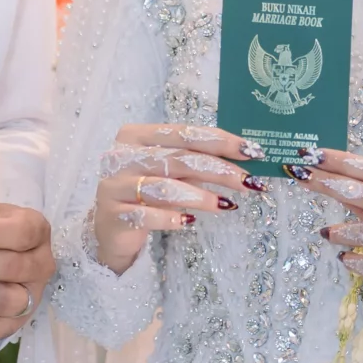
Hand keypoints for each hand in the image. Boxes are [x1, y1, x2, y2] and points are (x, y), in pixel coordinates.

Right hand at [92, 123, 266, 276]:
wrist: (111, 229)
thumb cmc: (147, 194)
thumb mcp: (170, 173)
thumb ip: (196, 162)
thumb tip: (243, 160)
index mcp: (136, 135)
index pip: (184, 133)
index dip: (220, 141)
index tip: (251, 152)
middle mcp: (121, 155)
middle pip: (179, 159)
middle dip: (219, 170)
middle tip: (249, 182)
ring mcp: (114, 185)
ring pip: (164, 187)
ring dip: (200, 196)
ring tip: (227, 205)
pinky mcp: (112, 214)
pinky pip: (146, 215)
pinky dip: (171, 218)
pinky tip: (189, 222)